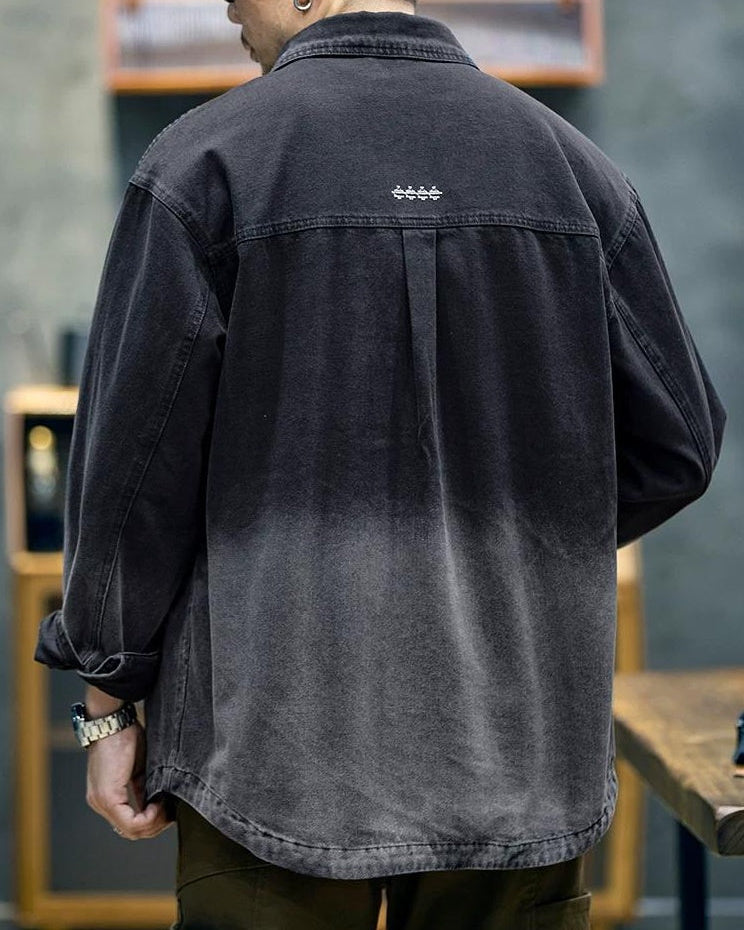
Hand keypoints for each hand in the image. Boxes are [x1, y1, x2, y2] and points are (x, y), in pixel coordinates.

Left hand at [85, 716, 173, 839]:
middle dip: (156, 825)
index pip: (129, 824)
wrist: (112, 721)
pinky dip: (149, 817)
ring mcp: (101, 802)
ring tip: (167, 807)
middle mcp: (100, 804)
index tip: (168, 808)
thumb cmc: (126, 737)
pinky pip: (130, 822)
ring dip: (154, 822)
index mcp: (106, 797)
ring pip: (131, 831)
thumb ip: (143, 790)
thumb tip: (156, 805)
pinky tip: (160, 803)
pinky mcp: (108, 797)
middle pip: (131, 833)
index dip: (152, 821)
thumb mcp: (138, 769)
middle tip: (172, 811)